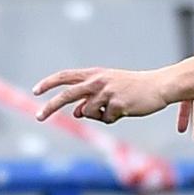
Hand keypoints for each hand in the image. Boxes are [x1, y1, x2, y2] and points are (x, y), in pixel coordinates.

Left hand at [32, 67, 171, 124]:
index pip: (66, 76)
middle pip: (67, 95)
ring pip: (88, 112)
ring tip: (115, 108)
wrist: (158, 86)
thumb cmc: (132, 89)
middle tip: (38, 117)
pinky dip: (113, 119)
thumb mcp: (108, 90)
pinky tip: (125, 110)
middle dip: (50, 107)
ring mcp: (107, 92)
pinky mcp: (117, 104)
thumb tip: (77, 113)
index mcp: (94, 74)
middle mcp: (98, 81)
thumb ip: (90, 99)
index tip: (35, 91)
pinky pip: (106, 119)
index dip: (49, 83)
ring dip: (98, 116)